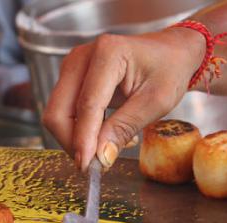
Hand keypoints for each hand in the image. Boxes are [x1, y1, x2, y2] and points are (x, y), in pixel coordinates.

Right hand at [42, 27, 204, 171]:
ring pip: (57, 114)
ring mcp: (72, 66)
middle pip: (58, 111)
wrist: (169, 52)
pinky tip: (104, 131)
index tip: (87, 166)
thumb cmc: (168, 70)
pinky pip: (64, 112)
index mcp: (108, 53)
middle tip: (97, 161)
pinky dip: (79, 129)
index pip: (86, 105)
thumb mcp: (156, 102)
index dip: (84, 139)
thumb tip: (100, 156)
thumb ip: (124, 128)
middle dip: (73, 142)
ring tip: (110, 141)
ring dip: (77, 137)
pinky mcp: (71, 77)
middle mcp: (82, 56)